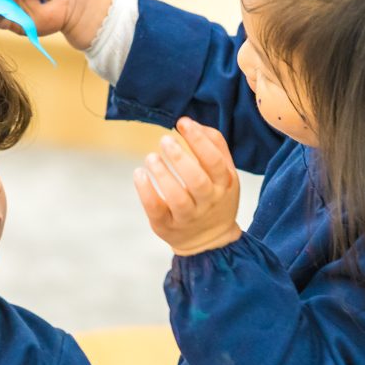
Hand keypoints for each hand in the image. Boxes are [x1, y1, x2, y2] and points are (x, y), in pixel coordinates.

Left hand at [135, 117, 241, 255]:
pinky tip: (139, 174)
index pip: (215, 161)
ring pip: (177, 198)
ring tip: (151, 157)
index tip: (183, 123)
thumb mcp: (224, 173)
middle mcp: (208, 202)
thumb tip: (191, 123)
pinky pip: (156, 210)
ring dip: (162, 175)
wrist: (210, 241)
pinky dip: (146, 192)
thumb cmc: (215, 197)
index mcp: (224, 184)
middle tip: (164, 140)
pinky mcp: (167, 226)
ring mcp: (188, 216)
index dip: (199, 140)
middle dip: (179, 158)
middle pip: (197, 181)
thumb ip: (214, 145)